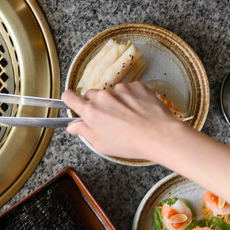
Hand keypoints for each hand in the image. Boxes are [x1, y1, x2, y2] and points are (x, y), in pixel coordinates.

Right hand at [61, 82, 189, 160]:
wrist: (160, 135)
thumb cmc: (130, 144)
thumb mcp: (102, 144)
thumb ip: (84, 132)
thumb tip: (73, 126)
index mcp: (91, 111)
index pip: (69, 97)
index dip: (69, 100)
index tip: (73, 103)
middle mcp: (102, 96)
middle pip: (91, 94)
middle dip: (96, 104)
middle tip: (108, 117)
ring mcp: (120, 89)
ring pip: (111, 92)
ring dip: (115, 101)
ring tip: (129, 116)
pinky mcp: (136, 85)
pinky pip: (128, 89)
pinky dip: (131, 97)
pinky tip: (139, 110)